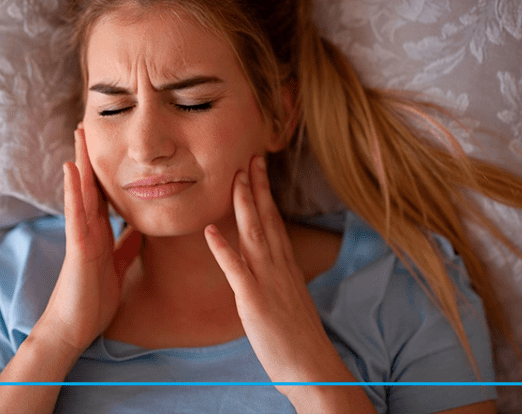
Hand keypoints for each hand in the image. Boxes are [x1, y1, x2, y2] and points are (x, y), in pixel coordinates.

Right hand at [33, 127, 140, 353]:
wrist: (75, 328)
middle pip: (91, 186)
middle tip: (89, 125)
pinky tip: (73, 169)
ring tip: (80, 134)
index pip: (104, 195)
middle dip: (91, 157)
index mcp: (99, 233)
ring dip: (81, 162)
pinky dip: (74, 191)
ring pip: (81, 192)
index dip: (106, 170)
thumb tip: (139, 229)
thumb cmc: (93, 300)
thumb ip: (125, 247)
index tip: (109, 145)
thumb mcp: (117, 267)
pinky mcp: (77, 247)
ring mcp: (80, 235)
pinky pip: (76, 214)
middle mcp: (88, 229)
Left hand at [204, 156, 373, 411]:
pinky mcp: (253, 301)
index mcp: (285, 265)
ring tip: (233, 178)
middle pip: (266, 218)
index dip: (264, 192)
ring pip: (254, 234)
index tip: (257, 167)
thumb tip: (269, 265)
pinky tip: (209, 231)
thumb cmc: (298, 337)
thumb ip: (278, 277)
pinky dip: (222, 249)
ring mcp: (267, 282)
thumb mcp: (289, 298)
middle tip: (248, 156)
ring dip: (243, 205)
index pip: (274, 220)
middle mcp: (278, 267)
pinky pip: (236, 270)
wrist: (312, 366)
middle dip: (256, 186)